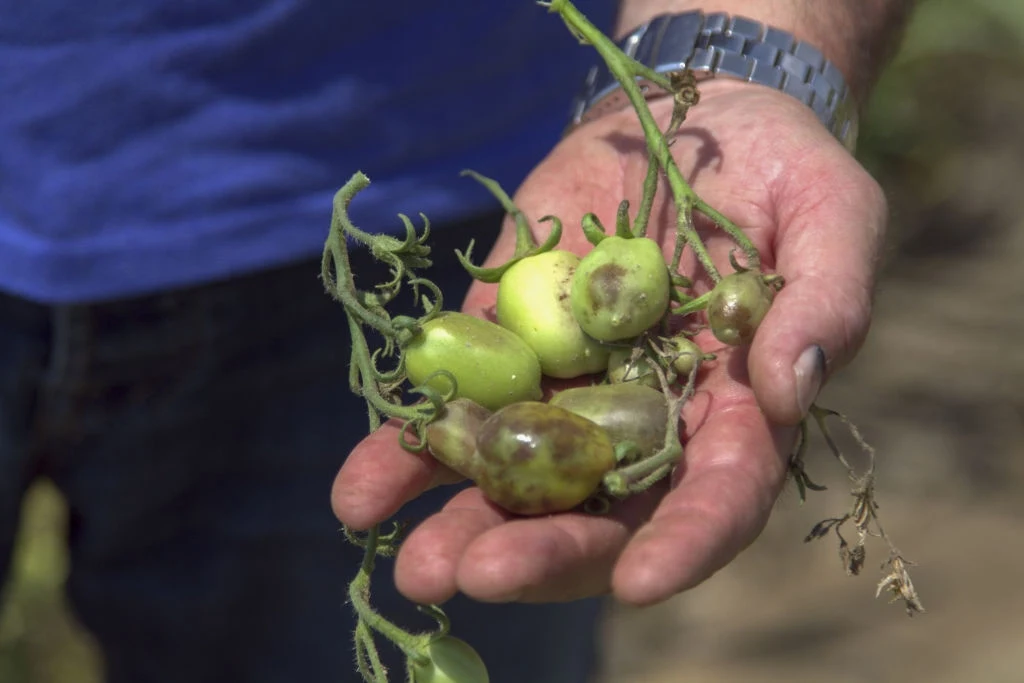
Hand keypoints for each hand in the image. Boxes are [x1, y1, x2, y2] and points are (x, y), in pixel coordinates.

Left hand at [332, 80, 886, 606]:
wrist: (694, 122)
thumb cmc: (783, 175)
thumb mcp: (832, 220)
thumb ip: (825, 304)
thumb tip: (789, 392)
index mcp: (735, 416)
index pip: (719, 499)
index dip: (687, 543)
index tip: (644, 583)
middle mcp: (645, 425)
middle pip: (601, 512)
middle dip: (545, 552)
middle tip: (481, 577)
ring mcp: (569, 389)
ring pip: (517, 479)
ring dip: (463, 523)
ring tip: (414, 566)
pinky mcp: (505, 344)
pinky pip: (456, 408)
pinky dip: (408, 451)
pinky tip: (362, 492)